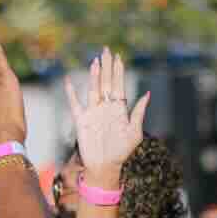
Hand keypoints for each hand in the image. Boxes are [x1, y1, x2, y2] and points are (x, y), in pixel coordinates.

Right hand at [62, 48, 148, 184]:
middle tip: (106, 50)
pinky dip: (71, 92)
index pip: (118, 86)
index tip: (118, 57)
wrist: (105, 167)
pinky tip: (69, 80)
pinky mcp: (81, 120)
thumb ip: (138, 113)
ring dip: (94, 76)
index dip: (118, 72)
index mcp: (119, 109)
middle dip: (107, 67)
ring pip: (93, 89)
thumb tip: (147, 93)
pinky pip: (75, 103)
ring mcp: (93, 112)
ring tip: (95, 62)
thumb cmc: (122, 151)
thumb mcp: (135, 132)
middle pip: (106, 83)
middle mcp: (105, 108)